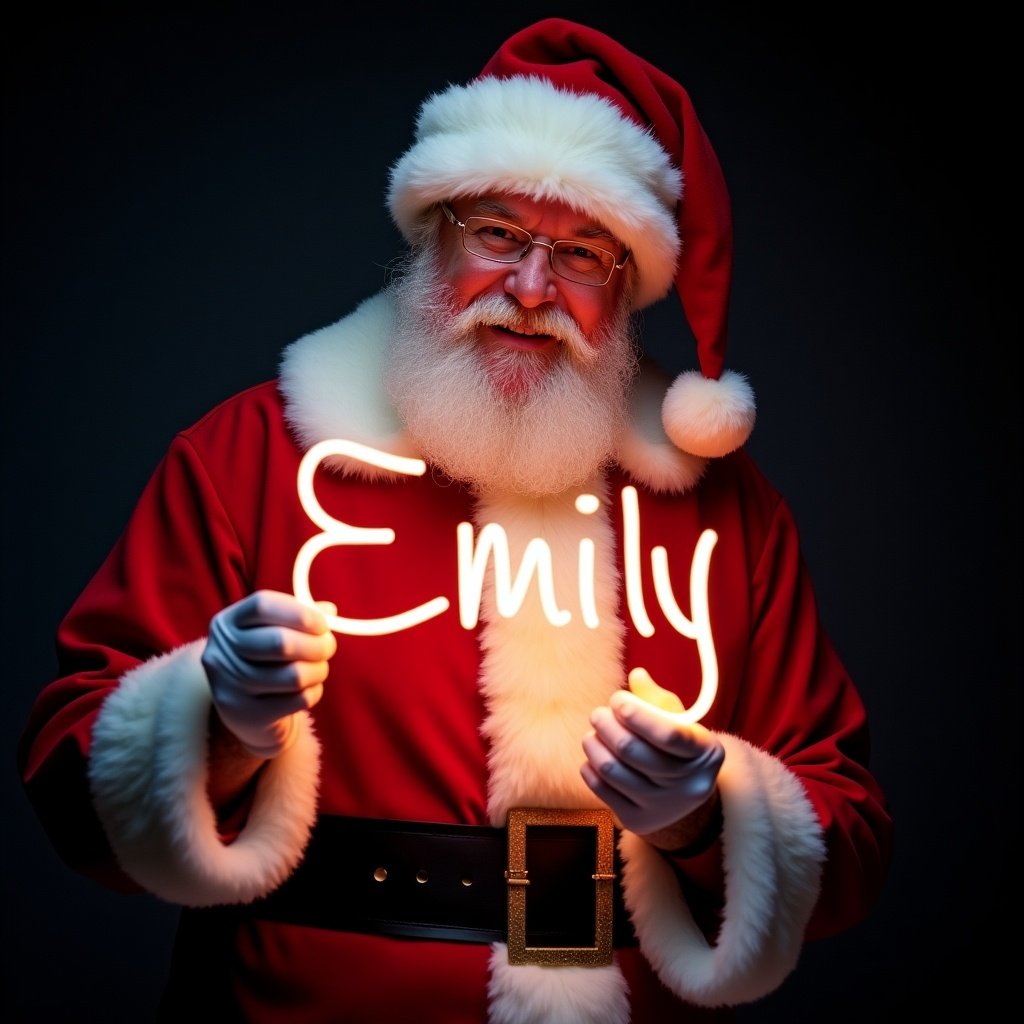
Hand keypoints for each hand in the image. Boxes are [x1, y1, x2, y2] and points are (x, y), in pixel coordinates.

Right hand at [202, 590, 336, 757]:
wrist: (247, 714)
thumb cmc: (265, 662)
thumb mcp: (272, 632)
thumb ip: (299, 617)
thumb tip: (328, 612)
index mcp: (226, 624)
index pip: (262, 606)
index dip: (299, 613)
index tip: (323, 624)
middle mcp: (221, 653)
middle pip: (280, 642)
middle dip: (317, 644)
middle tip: (329, 647)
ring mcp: (231, 687)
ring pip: (294, 675)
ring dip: (319, 670)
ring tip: (320, 668)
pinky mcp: (248, 715)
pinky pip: (299, 699)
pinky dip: (313, 691)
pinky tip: (309, 688)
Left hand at [581, 689, 723, 835]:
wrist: (682, 799)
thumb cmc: (677, 749)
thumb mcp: (679, 722)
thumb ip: (658, 698)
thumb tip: (637, 675)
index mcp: (704, 754)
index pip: (668, 734)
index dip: (637, 714)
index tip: (618, 700)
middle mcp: (687, 785)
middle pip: (631, 750)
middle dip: (606, 724)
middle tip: (598, 714)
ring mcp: (662, 807)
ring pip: (611, 769)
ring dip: (593, 744)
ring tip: (593, 734)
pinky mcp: (637, 821)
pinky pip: (600, 789)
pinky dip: (590, 767)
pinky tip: (594, 756)